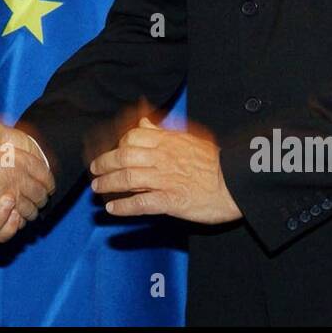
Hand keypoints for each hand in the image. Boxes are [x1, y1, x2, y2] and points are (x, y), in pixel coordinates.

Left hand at [89, 117, 241, 223]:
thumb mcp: (189, 139)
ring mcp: (165, 180)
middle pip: (124, 157)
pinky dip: (124, 206)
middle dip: (105, 164)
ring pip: (128, 179)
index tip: (111, 152)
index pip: (132, 138)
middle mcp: (162, 159)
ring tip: (98, 189)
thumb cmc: (216, 162)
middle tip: (94, 172)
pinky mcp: (171, 201)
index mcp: (167, 142)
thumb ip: (163, 132)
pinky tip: (113, 209)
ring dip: (109, 184)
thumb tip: (144, 122)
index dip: (117, 146)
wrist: (236, 183)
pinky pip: (141, 203)